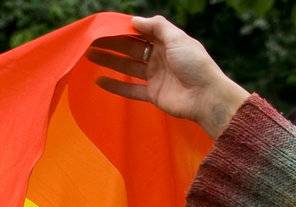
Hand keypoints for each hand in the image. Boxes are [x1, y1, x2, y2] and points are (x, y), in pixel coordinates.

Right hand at [88, 17, 248, 138]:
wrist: (205, 96)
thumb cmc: (194, 63)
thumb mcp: (177, 38)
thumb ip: (157, 27)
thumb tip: (135, 20)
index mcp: (165, 41)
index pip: (140, 32)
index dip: (123, 29)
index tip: (105, 27)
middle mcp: (158, 56)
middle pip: (130, 48)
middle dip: (111, 44)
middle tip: (91, 42)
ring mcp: (155, 76)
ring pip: (127, 67)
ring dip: (109, 61)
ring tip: (90, 56)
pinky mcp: (152, 94)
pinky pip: (130, 89)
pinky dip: (115, 86)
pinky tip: (99, 81)